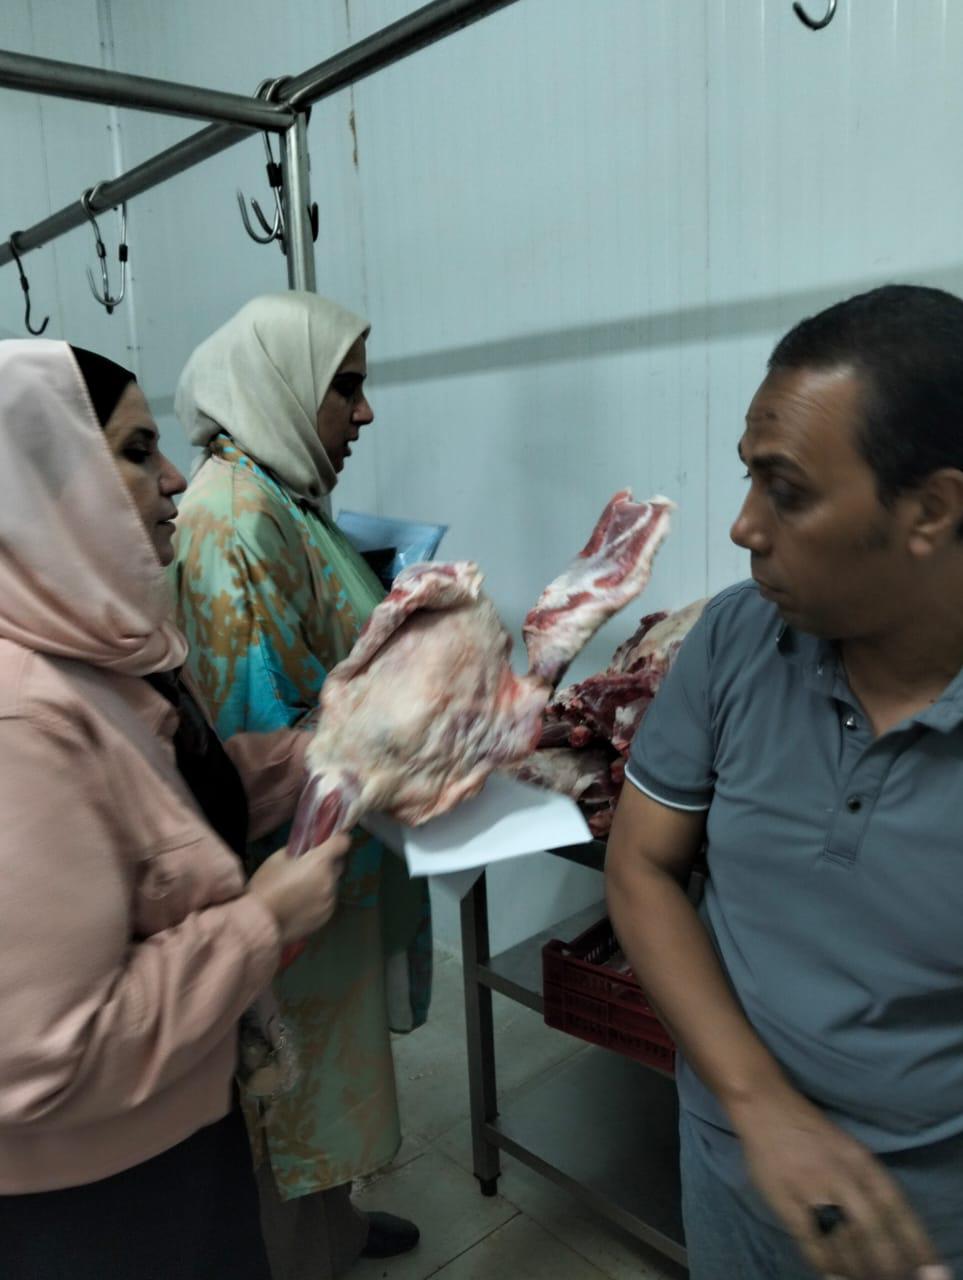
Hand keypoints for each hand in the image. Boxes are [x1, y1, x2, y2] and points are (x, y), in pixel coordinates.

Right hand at [248, 835, 348, 947]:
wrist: (259, 921)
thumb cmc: (266, 885)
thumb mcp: (279, 857)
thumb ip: (300, 849)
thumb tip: (311, 848)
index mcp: (319, 862)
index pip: (343, 843)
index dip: (338, 839)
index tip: (331, 841)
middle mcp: (330, 881)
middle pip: (339, 864)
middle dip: (329, 862)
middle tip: (310, 866)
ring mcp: (330, 900)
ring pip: (333, 884)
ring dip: (324, 882)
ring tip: (302, 889)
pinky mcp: (327, 916)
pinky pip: (328, 901)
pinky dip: (320, 899)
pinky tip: (302, 904)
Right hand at [730, 1088, 948, 1279]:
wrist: (764, 1107)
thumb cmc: (810, 1130)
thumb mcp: (850, 1149)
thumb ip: (868, 1185)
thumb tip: (890, 1230)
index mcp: (861, 1162)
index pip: (897, 1209)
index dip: (916, 1244)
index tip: (930, 1271)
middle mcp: (842, 1176)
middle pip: (873, 1232)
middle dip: (887, 1265)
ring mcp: (813, 1190)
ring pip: (844, 1243)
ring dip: (858, 1270)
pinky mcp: (786, 1202)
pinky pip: (812, 1243)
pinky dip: (826, 1266)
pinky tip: (834, 1277)